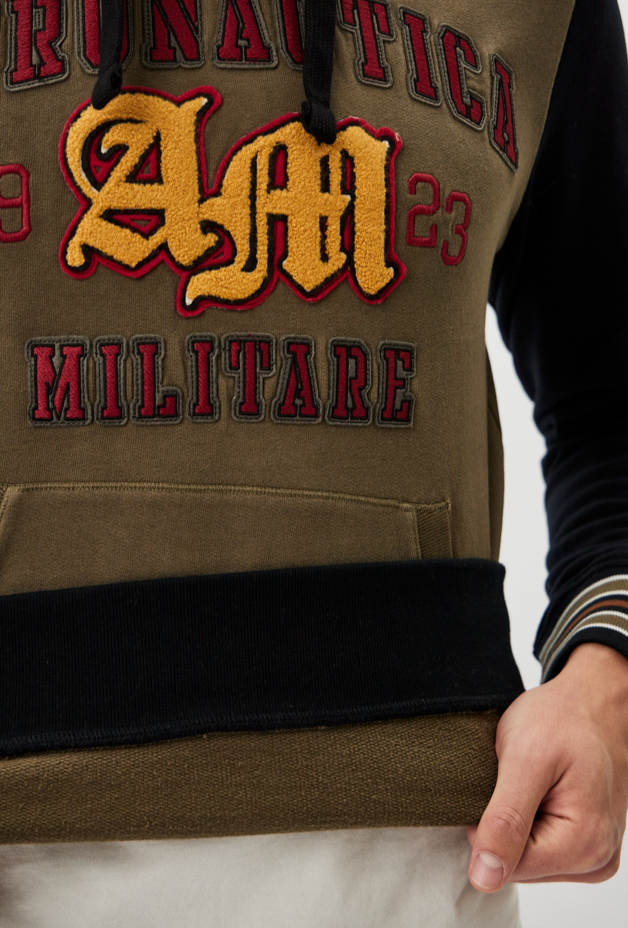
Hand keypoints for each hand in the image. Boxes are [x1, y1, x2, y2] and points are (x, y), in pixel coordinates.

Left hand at [466, 643, 627, 890]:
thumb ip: (505, 821)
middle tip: (519, 777)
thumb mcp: (525, 760)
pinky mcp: (584, 844)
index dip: (488, 823)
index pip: (507, 866)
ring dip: (516, 819)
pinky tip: (539, 790)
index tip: (502, 782)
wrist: (592, 701)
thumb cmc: (563, 719)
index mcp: (585, 845)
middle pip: (517, 865)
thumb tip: (485, 878)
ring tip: (532, 781)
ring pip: (525, 857)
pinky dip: (528, 817)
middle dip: (505, 821)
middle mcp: (596, 859)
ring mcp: (593, 853)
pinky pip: (538, 845)